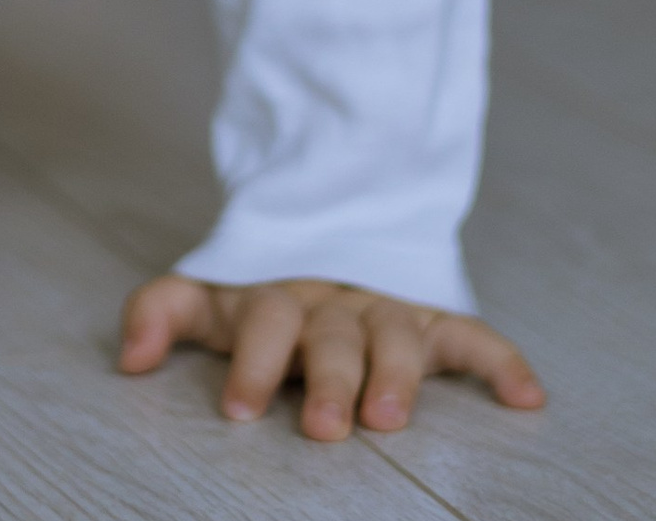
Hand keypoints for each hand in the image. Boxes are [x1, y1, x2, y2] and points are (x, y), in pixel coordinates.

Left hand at [118, 273, 541, 440]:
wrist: (332, 228)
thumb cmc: (265, 288)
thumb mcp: (210, 292)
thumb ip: (161, 311)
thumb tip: (128, 359)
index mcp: (279, 297)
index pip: (263, 323)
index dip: (250, 362)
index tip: (236, 406)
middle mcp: (335, 304)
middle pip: (332, 340)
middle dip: (328, 382)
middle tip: (323, 427)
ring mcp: (387, 310)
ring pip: (396, 339)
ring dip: (396, 376)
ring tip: (391, 417)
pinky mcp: (433, 320)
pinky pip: (472, 337)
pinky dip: (501, 363)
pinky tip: (526, 398)